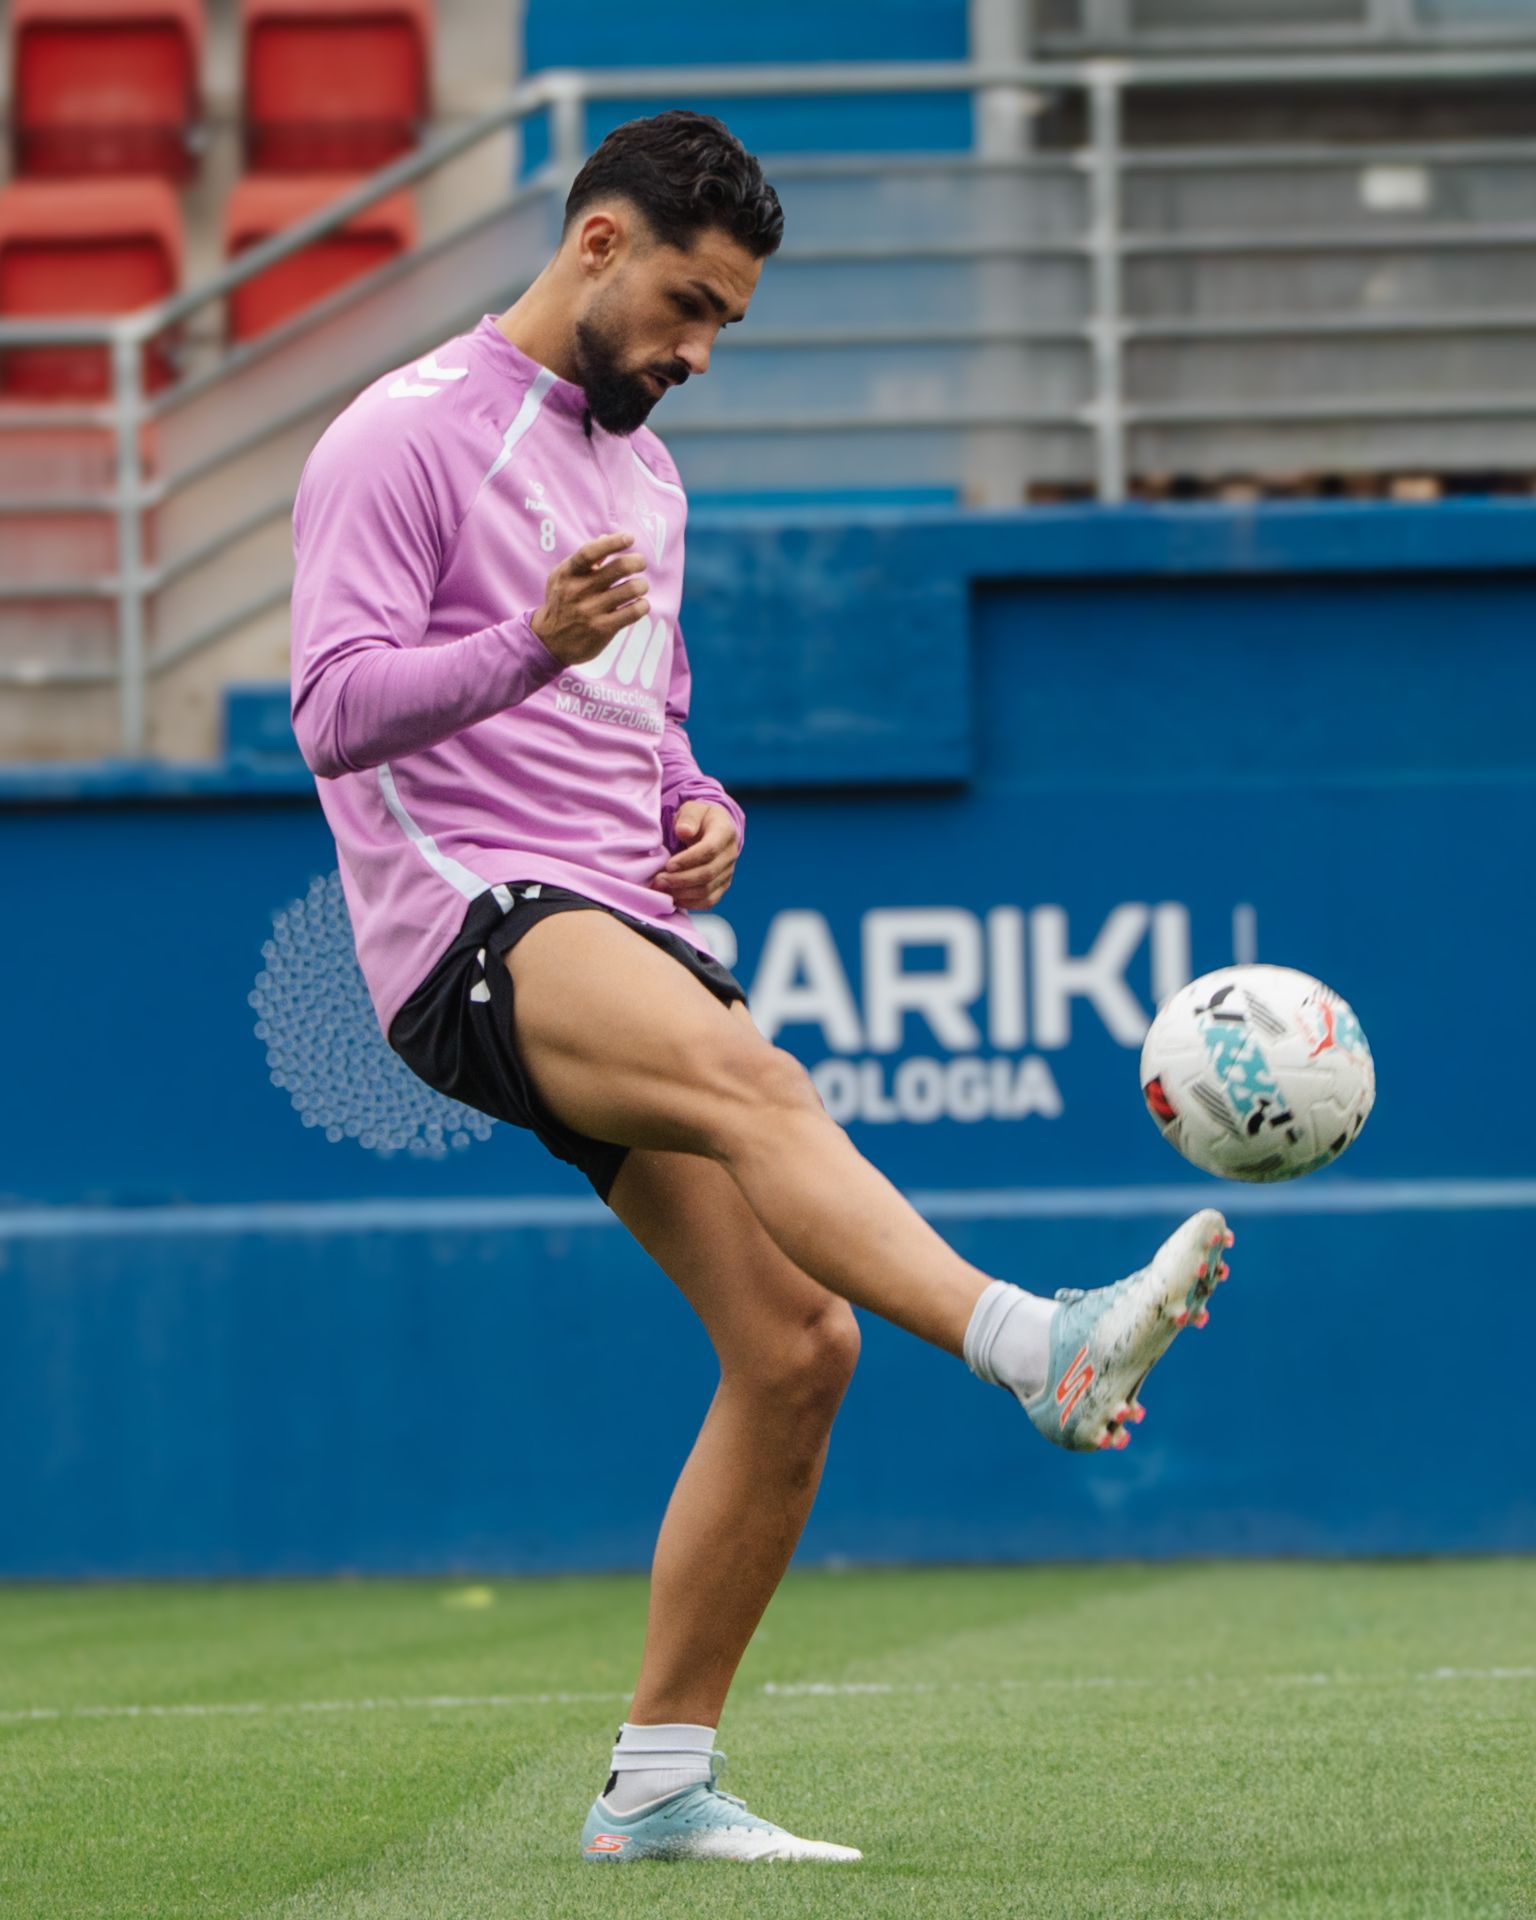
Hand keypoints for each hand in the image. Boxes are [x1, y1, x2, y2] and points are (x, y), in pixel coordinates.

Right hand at [531, 531, 647, 667]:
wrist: (549, 641)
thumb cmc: (561, 602)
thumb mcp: (563, 577)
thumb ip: (585, 559)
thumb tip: (606, 536)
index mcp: (569, 573)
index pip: (590, 552)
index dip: (613, 542)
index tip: (629, 538)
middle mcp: (579, 591)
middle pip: (618, 568)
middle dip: (637, 561)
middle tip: (641, 563)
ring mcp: (591, 611)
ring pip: (630, 589)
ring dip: (642, 585)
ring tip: (641, 586)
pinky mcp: (603, 629)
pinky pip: (633, 612)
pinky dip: (642, 605)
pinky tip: (640, 604)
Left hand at [653, 802, 738, 909]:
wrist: (711, 829)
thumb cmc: (698, 818)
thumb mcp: (692, 809)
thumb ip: (688, 817)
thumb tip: (684, 831)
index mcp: (724, 832)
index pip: (710, 850)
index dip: (688, 860)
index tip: (668, 865)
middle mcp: (730, 855)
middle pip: (707, 874)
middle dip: (680, 880)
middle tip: (658, 880)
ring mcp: (728, 873)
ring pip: (707, 891)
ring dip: (682, 893)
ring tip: (661, 889)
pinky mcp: (722, 886)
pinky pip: (708, 901)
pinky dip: (689, 903)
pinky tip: (672, 897)